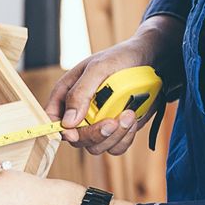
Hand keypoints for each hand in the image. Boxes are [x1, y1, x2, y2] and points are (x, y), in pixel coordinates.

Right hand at [48, 15, 179, 154]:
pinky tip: (132, 120)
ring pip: (96, 147)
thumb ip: (80, 93)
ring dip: (114, 136)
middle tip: (114, 121)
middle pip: (76, 139)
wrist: (152, 61)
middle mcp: (80, 112)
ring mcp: (98, 123)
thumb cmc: (121, 57)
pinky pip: (115, 147)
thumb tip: (68, 122)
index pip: (53, 118)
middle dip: (95, 134)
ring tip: (129, 114)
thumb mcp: (99, 68)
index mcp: (67, 93)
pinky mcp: (117, 130)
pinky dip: (125, 139)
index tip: (75, 134)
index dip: (60, 130)